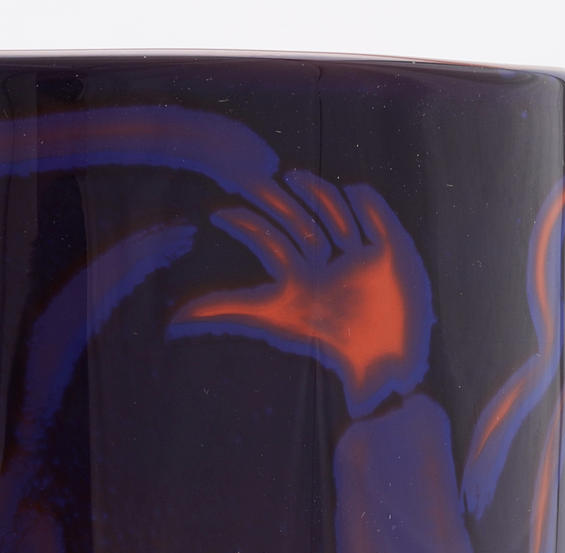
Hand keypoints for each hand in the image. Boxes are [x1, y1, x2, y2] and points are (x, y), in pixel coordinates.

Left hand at [170, 171, 432, 416]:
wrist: (381, 364)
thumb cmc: (326, 345)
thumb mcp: (268, 318)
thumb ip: (226, 313)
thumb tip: (173, 321)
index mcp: (299, 284)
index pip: (270, 246)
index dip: (247, 228)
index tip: (219, 213)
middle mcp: (326, 269)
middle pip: (301, 226)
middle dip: (280, 204)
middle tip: (259, 179)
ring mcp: (358, 260)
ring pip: (336, 219)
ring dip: (319, 198)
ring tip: (294, 177)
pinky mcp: (391, 256)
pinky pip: (379, 222)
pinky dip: (369, 206)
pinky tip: (354, 190)